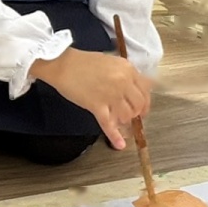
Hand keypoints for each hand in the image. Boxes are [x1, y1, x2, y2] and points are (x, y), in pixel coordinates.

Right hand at [30, 48, 151, 150]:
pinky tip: (119, 145)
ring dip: (124, 121)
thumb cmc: (82, 61)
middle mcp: (123, 82)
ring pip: (127, 115)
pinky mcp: (97, 106)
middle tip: (132, 117)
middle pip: (139, 104)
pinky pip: (109, 124)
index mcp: (127, 69)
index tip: (142, 107)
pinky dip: (114, 136)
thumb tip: (131, 88)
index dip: (145, 101)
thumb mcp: (110, 61)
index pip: (146, 89)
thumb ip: (123, 74)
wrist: (62, 64)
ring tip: (119, 121)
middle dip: (137, 113)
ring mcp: (111, 95)